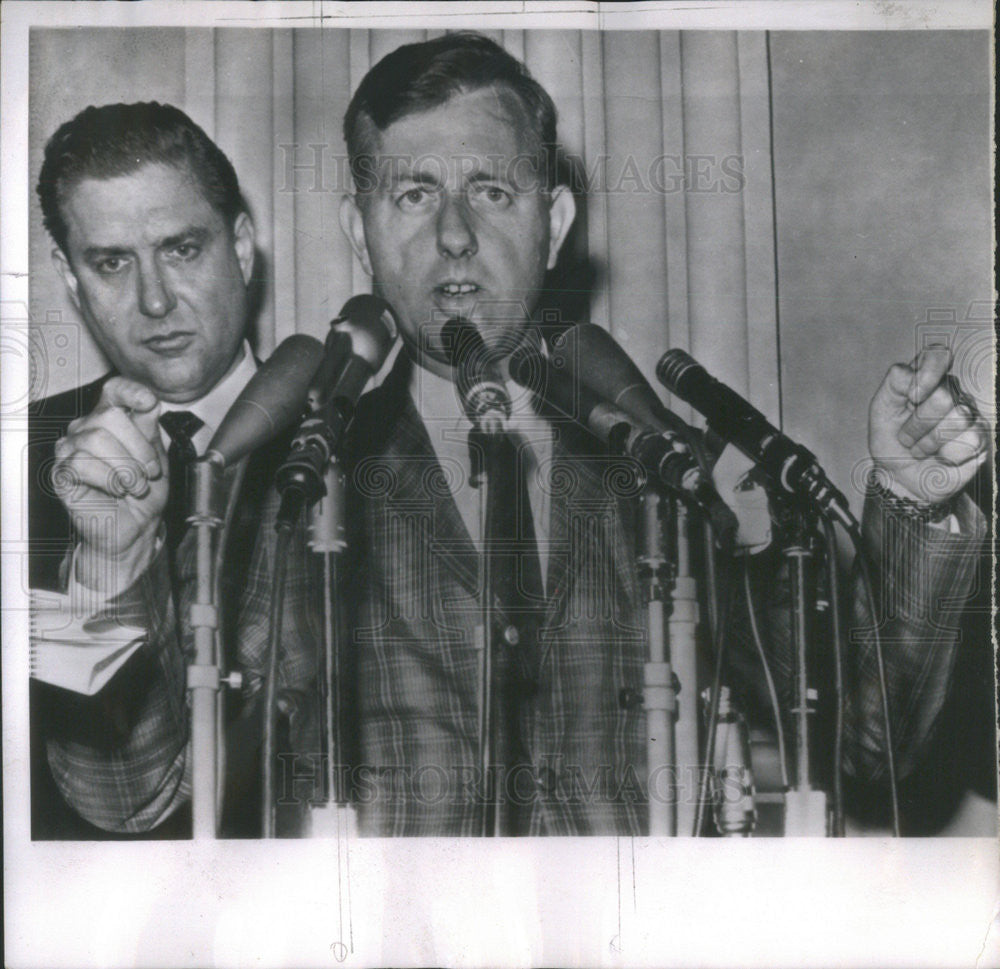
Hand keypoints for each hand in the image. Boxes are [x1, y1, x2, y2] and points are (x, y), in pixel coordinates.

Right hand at [52, 377, 167, 589]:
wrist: (137, 527)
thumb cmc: (145, 491)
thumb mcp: (157, 456)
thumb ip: (150, 428)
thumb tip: (148, 402)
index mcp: (111, 420)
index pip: (114, 390)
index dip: (131, 391)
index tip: (150, 404)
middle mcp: (86, 429)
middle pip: (109, 416)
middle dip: (139, 446)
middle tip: (150, 472)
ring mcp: (70, 450)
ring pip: (95, 439)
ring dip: (126, 467)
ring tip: (137, 486)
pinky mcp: (61, 474)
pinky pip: (81, 464)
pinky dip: (109, 480)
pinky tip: (118, 491)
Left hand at [869, 345, 988, 503]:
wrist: (898, 475)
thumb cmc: (891, 439)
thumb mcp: (881, 410)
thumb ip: (893, 384)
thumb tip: (909, 372)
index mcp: (926, 378)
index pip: (938, 355)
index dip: (927, 373)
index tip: (911, 397)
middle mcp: (951, 391)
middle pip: (944, 394)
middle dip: (918, 423)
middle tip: (906, 436)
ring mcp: (969, 413)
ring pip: (959, 416)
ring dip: (929, 441)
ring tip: (919, 448)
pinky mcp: (980, 437)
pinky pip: (970, 440)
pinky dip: (946, 454)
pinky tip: (939, 457)